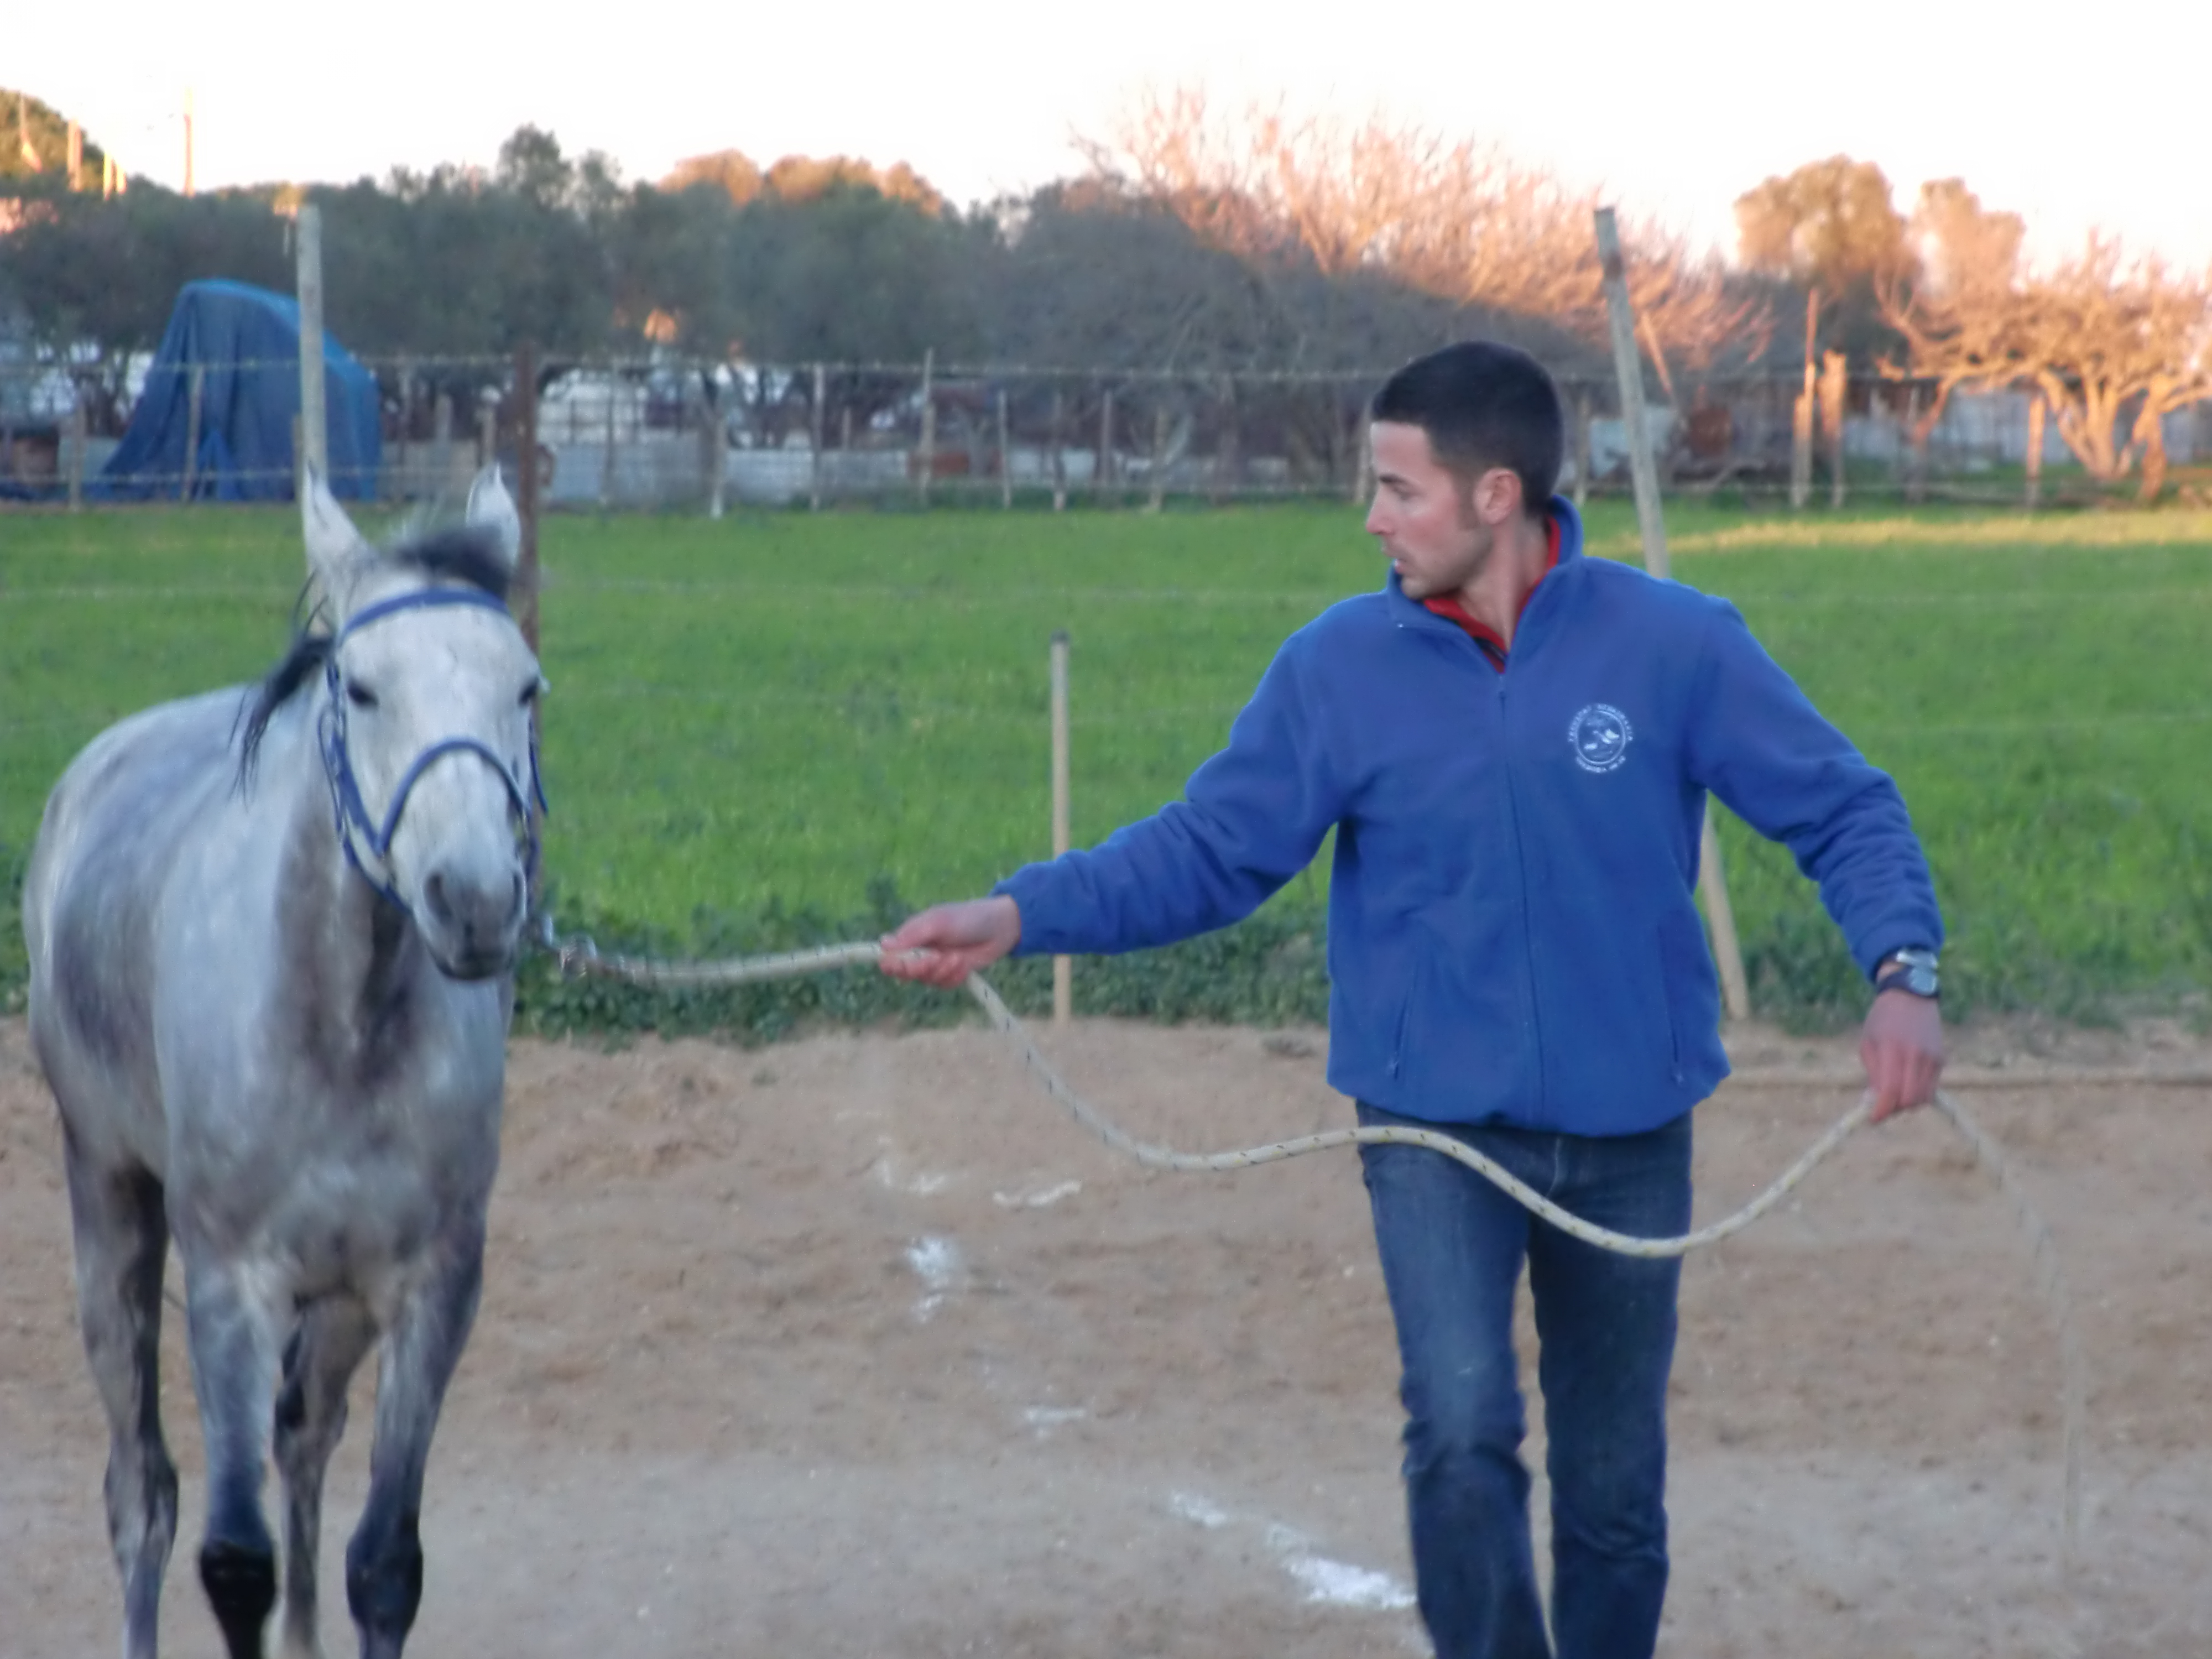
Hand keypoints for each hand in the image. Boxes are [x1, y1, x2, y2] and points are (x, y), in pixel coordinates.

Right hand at [878, 896, 1022, 987]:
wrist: (1000, 927)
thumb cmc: (967, 918)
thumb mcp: (938, 922)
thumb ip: (911, 935)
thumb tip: (882, 945)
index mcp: (911, 936)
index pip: (889, 957)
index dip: (893, 965)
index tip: (904, 965)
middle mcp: (920, 952)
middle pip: (905, 974)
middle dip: (921, 969)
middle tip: (936, 958)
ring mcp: (936, 964)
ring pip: (927, 981)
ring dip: (943, 972)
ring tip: (958, 957)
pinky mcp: (952, 974)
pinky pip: (944, 985)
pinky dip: (955, 977)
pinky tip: (964, 965)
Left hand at [1860, 989, 1944, 1122]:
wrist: (1910, 997)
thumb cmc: (1882, 1020)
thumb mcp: (1867, 1043)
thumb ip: (1873, 1074)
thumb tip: (1877, 1102)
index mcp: (1892, 1049)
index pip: (1890, 1091)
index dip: (1882, 1110)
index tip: (1873, 1119)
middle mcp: (1916, 1056)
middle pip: (1910, 1100)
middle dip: (1894, 1109)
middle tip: (1882, 1106)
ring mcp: (1932, 1058)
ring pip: (1923, 1098)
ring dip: (1907, 1103)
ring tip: (1893, 1095)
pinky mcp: (1942, 1060)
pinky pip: (1931, 1088)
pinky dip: (1918, 1094)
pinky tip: (1906, 1085)